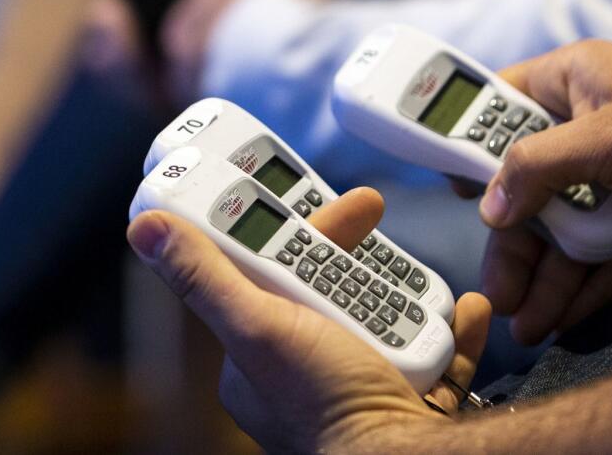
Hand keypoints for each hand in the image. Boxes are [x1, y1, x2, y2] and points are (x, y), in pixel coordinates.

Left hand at [127, 188, 490, 452]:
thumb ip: (206, 276)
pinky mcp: (406, 400)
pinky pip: (433, 355)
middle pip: (333, 292)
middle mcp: (305, 376)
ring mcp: (357, 388)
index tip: (331, 205)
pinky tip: (466, 312)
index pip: (274, 277)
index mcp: (259, 360)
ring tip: (428, 283)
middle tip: (378, 219)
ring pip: (385, 318)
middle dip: (361, 259)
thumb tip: (145, 228)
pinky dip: (453, 332)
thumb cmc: (327, 405)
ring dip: (412, 294)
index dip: (302, 234)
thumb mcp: (258, 326)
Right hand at [476, 41, 611, 342]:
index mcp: (569, 84)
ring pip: (563, 232)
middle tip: (498, 294)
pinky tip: (567, 317)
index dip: (469, 149)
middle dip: (514, 245)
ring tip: (529, 324)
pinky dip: (586, 285)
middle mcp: (584, 130)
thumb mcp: (611, 135)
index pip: (498, 112)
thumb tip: (489, 208)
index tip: (447, 190)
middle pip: (527, 192)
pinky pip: (601, 254)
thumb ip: (541, 168)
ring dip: (546, 278)